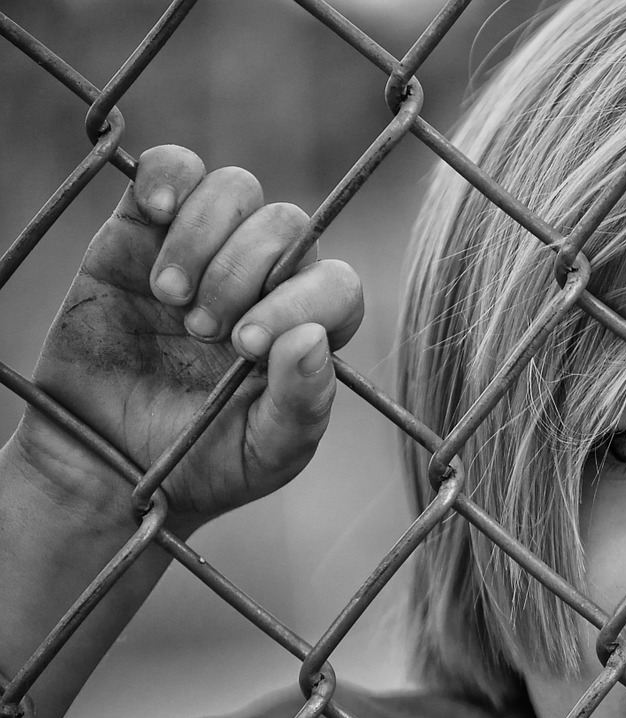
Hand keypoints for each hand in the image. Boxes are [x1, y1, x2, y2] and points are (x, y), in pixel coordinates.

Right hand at [16, 144, 362, 530]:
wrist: (108, 462)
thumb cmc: (201, 462)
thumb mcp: (265, 454)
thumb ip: (301, 405)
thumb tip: (313, 341)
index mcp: (306, 328)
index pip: (337, 284)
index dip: (300, 302)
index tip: (246, 346)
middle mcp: (267, 280)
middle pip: (287, 226)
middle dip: (244, 274)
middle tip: (201, 330)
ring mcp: (207, 249)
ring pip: (238, 189)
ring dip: (204, 238)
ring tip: (170, 298)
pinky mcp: (143, 230)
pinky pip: (175, 167)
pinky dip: (170, 177)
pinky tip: (154, 213)